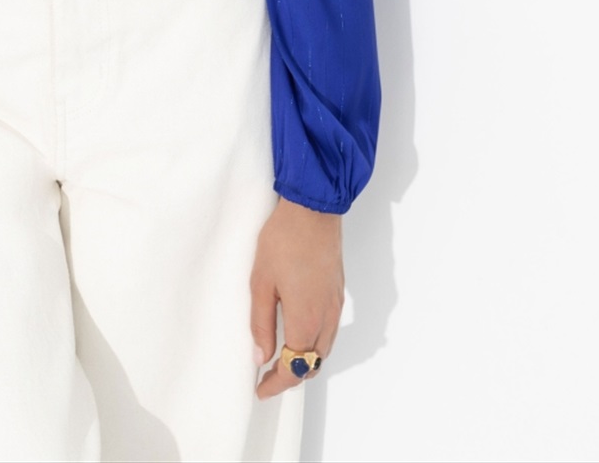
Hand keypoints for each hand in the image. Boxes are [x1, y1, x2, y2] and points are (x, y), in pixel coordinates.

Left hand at [250, 196, 343, 398]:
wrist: (312, 209)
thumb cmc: (282, 241)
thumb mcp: (260, 282)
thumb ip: (261, 323)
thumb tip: (261, 357)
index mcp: (306, 319)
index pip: (294, 367)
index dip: (277, 384)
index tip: (260, 389)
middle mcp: (327, 318)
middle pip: (313, 363)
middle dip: (291, 375)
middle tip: (267, 377)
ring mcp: (336, 305)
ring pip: (324, 348)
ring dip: (305, 360)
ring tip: (280, 360)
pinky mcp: (338, 292)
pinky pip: (330, 330)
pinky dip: (315, 343)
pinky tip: (299, 334)